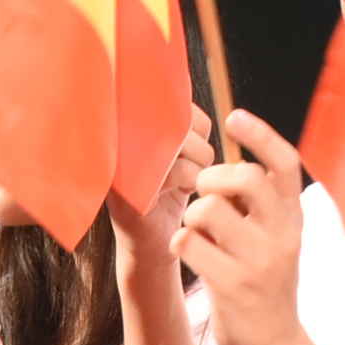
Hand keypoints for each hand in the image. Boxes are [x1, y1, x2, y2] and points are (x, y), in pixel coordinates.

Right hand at [110, 112, 219, 268]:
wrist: (151, 241)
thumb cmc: (168, 191)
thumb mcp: (178, 151)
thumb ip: (186, 126)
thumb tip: (223, 112)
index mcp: (131, 121)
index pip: (176, 103)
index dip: (196, 123)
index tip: (193, 145)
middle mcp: (121, 133)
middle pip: (180, 119)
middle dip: (199, 146)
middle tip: (193, 165)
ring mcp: (122, 158)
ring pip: (184, 143)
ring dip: (198, 165)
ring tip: (186, 179)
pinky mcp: (132, 186)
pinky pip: (182, 170)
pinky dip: (191, 182)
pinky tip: (181, 191)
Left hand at [176, 113, 308, 344]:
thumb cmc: (265, 282)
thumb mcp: (276, 237)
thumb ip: (260, 203)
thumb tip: (229, 162)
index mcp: (293, 217)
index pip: (285, 163)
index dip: (260, 134)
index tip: (234, 118)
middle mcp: (282, 235)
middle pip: (242, 178)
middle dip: (211, 178)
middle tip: (203, 195)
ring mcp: (258, 261)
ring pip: (207, 209)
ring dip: (192, 216)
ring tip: (198, 233)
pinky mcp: (231, 285)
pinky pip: (188, 243)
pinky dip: (181, 244)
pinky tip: (191, 256)